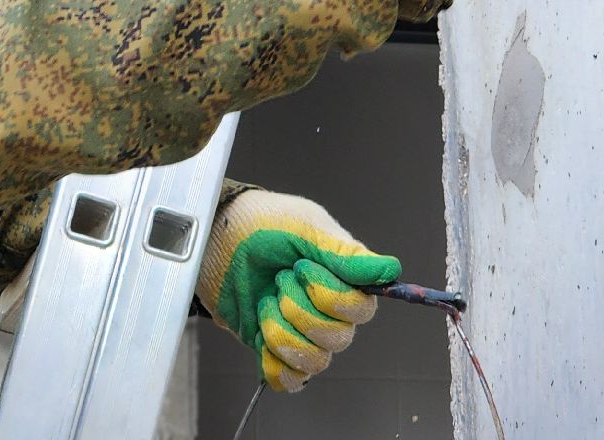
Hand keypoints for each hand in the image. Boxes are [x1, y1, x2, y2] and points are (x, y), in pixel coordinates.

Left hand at [194, 189, 397, 391]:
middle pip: (338, 338)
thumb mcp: (303, 226)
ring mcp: (302, 335)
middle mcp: (329, 313)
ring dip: (283, 331)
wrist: (214, 240)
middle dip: (299, 309)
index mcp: (343, 281)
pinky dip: (273, 360)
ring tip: (266, 302)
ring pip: (314, 362)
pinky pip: (289, 380)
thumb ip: (344, 252)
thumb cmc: (260, 224)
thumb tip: (388, 269)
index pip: (362, 310)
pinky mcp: (275, 351)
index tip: (302, 266)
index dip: (331, 295)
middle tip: (279, 279)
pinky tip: (260, 333)